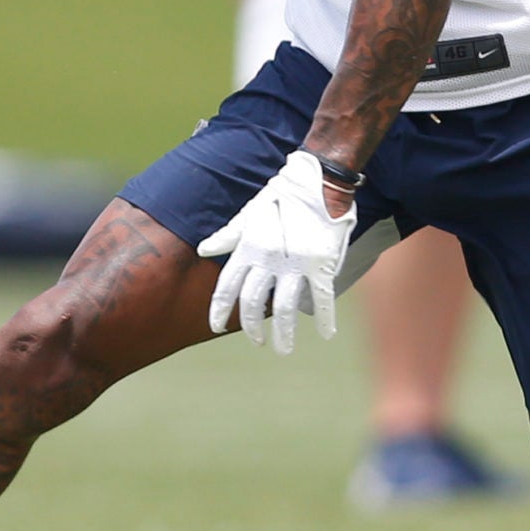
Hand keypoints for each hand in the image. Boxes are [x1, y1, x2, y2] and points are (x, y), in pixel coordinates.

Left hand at [196, 150, 357, 352]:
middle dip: (251, 327)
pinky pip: (321, 297)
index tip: (216, 327)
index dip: (219, 310)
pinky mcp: (320, 264)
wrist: (318, 180)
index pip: (227, 286)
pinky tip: (326, 334)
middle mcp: (267, 259)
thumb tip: (203, 249)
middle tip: (256, 342)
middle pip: (253, 302)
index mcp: (248, 248)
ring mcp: (295, 263)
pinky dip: (325, 318)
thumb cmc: (282, 196)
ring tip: (283, 349)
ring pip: (285, 307)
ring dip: (284, 333)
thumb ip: (228, 236)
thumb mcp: (249, 214)